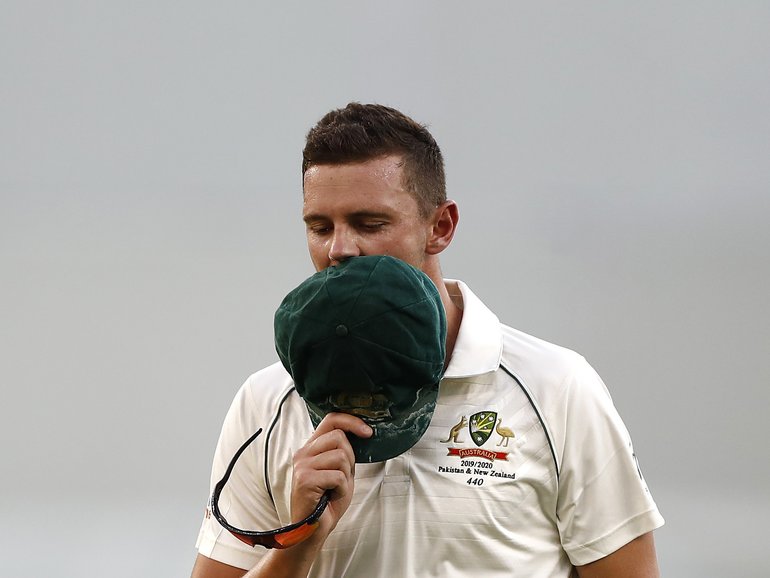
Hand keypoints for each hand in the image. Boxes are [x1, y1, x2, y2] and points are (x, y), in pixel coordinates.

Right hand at [290, 413, 372, 540]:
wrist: (312, 528)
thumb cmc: (327, 501)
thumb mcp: (339, 471)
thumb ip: (343, 452)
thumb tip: (361, 433)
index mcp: (311, 447)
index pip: (331, 419)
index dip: (352, 421)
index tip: (368, 432)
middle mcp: (303, 453)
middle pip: (339, 437)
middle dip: (350, 458)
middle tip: (342, 477)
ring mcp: (302, 465)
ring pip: (340, 456)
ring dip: (345, 476)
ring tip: (334, 488)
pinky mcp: (305, 479)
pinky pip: (337, 476)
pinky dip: (341, 489)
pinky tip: (331, 496)